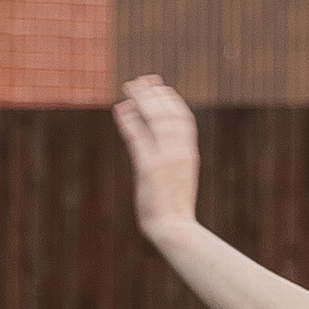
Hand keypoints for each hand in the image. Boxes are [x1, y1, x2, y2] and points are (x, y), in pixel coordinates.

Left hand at [114, 75, 200, 238]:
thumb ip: (173, 161)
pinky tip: (120, 109)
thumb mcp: (179, 179)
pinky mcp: (149, 167)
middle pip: (169, 113)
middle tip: (142, 79)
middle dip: (155, 94)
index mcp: (189, 154)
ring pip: (155, 119)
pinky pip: (138, 137)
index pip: (183, 119)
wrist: (174, 228)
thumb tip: (164, 149)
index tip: (160, 88)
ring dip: (142, 100)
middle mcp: (180, 152)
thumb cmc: (174, 208)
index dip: (171, 101)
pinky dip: (129, 120)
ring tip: (129, 87)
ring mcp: (165, 158)